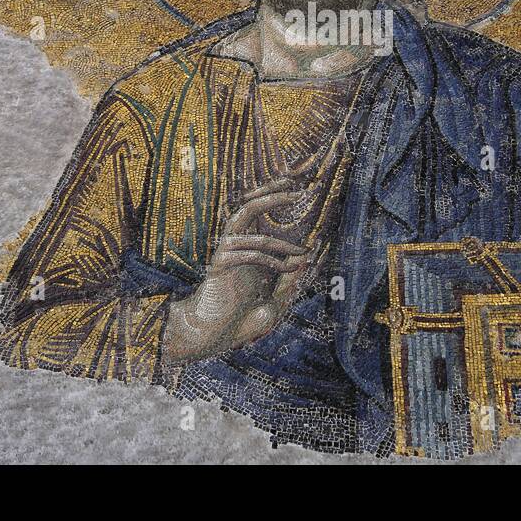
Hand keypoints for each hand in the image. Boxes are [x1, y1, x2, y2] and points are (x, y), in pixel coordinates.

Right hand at [160, 178, 310, 364]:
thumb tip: (305, 257)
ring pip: (253, 233)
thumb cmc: (242, 318)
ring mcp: (226, 253)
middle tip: (295, 191)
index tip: (291, 185)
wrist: (215, 335)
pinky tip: (289, 269)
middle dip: (271, 195)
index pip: (256, 212)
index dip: (270, 194)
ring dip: (282, 243)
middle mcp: (234, 245)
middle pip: (248, 207)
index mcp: (246, 247)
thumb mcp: (275, 297)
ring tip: (303, 253)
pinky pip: (250, 253)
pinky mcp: (220, 264)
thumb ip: (288, 278)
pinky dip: (274, 260)